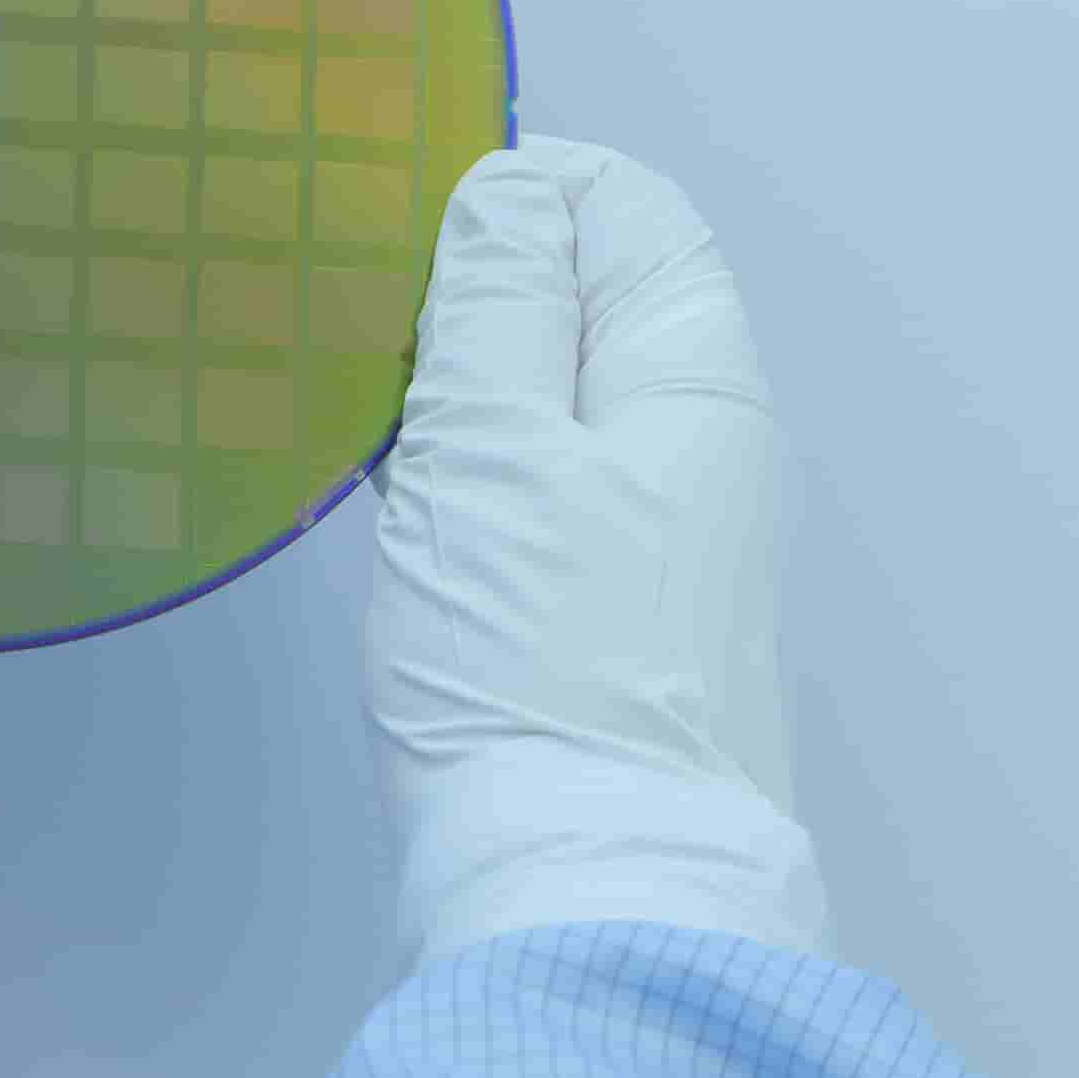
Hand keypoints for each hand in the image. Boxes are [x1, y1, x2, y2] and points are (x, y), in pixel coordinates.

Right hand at [365, 134, 834, 974]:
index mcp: (698, 384)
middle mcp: (705, 451)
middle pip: (602, 307)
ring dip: (477, 389)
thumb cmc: (536, 657)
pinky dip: (484, 474)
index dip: (528, 190)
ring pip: (568, 405)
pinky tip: (416, 512)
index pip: (633, 214)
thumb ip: (503, 304)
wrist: (583, 888)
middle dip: (492, 289)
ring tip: (379, 414)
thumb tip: (517, 189)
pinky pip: (552, 495)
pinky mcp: (617, 622)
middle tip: (373, 323)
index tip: (414, 232)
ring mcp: (667, 543)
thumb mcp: (495, 449)